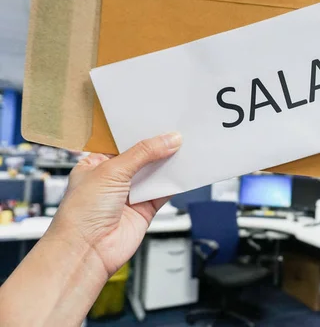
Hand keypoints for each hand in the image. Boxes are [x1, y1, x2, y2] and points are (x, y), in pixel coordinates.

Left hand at [48, 132, 181, 275]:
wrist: (87, 251)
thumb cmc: (81, 214)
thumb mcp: (111, 171)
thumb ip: (143, 153)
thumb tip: (168, 139)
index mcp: (96, 164)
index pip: (123, 142)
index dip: (140, 132)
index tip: (160, 121)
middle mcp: (113, 179)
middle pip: (142, 157)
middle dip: (158, 147)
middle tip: (177, 132)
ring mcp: (130, 195)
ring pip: (155, 174)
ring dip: (168, 164)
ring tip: (185, 147)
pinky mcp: (145, 209)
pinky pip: (164, 192)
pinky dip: (174, 183)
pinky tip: (184, 171)